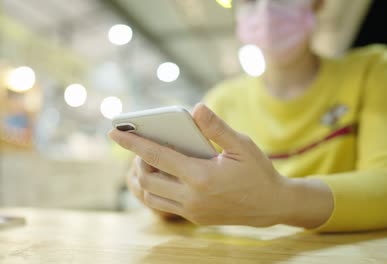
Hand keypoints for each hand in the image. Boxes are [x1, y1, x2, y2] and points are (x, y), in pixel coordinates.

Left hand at [110, 104, 332, 227]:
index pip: (157, 156)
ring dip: (143, 179)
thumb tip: (196, 108)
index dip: (133, 142)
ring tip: (148, 162)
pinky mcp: (195, 218)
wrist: (273, 206)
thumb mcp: (242, 145)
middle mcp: (192, 197)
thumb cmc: (258, 172)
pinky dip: (155, 191)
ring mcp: (192, 211)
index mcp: (201, 176)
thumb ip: (217, 127)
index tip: (113, 131)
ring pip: (150, 197)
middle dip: (137, 161)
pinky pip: (163, 206)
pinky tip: (163, 177)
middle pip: (147, 179)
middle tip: (141, 146)